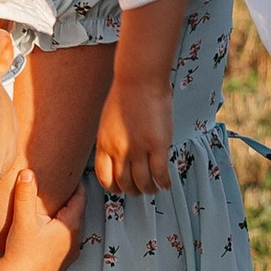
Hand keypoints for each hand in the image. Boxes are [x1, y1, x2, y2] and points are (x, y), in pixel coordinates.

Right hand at [0, 166, 78, 270]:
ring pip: (72, 227)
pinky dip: (60, 230)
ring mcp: (70, 252)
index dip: (76, 184)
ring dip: (65, 216)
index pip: (80, 198)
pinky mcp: (62, 262)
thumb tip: (27, 173)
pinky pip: (66, 239)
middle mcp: (75, 239)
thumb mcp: (23, 220)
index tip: (71, 174)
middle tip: (61, 186)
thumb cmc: (21, 253)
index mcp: (71, 226)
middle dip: (70, 199)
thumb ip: (25, 195)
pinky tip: (48, 228)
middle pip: (77, 212)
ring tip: (54, 206)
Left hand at [94, 72, 173, 195]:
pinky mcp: (158, 145)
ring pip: (143, 182)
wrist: (140, 79)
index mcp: (105, 144)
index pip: (105, 178)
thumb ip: (113, 141)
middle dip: (133, 191)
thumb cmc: (126, 95)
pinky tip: (166, 184)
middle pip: (124, 184)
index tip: (121, 188)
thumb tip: (120, 157)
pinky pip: (160, 173)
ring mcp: (139, 149)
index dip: (114, 188)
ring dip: (149, 190)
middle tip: (140, 190)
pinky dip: (163, 183)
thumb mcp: (108, 122)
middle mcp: (119, 151)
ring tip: (154, 189)